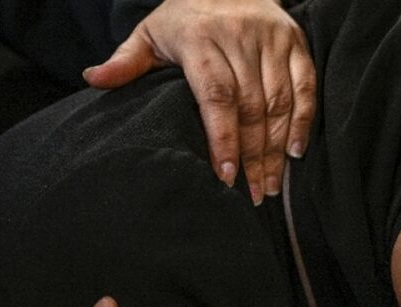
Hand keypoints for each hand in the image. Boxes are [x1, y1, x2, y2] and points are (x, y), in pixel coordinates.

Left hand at [83, 0, 315, 204]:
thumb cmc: (186, 18)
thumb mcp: (151, 33)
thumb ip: (127, 61)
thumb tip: (94, 80)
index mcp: (199, 36)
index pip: (217, 95)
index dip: (223, 138)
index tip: (225, 174)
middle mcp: (239, 36)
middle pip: (251, 107)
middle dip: (253, 155)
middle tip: (251, 193)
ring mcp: (271, 39)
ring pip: (278, 103)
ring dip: (276, 149)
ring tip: (269, 185)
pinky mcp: (296, 43)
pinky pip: (306, 88)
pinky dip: (303, 123)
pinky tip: (295, 153)